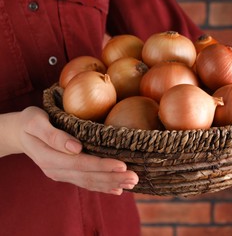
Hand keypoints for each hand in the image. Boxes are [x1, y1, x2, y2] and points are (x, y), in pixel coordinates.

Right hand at [3, 106, 137, 194]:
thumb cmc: (29, 122)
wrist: (18, 133)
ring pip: (89, 182)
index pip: (80, 163)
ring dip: (111, 183)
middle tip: (135, 178)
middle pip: (88, 176)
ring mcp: (61, 174)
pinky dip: (102, 186)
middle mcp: (56, 169)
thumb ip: (54, 135)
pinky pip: (85, 182)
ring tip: (132, 184)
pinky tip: (117, 189)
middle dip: (113, 177)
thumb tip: (76, 147)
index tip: (122, 165)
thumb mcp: (35, 122)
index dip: (102, 165)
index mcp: (49, 157)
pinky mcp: (66, 173)